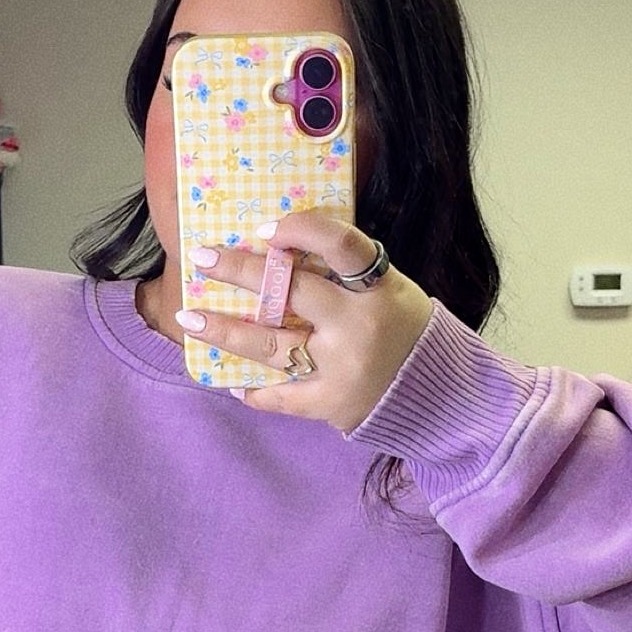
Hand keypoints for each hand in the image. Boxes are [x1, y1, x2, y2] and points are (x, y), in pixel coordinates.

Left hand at [177, 209, 433, 431]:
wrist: (443, 397)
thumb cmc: (406, 332)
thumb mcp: (391, 291)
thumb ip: (346, 274)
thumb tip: (281, 248)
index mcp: (379, 288)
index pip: (341, 245)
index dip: (300, 230)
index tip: (263, 228)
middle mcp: (358, 325)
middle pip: (290, 291)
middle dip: (241, 272)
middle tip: (202, 259)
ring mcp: (343, 367)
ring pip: (272, 345)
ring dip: (226, 331)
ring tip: (189, 318)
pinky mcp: (333, 403)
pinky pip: (283, 396)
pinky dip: (256, 392)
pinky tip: (232, 384)